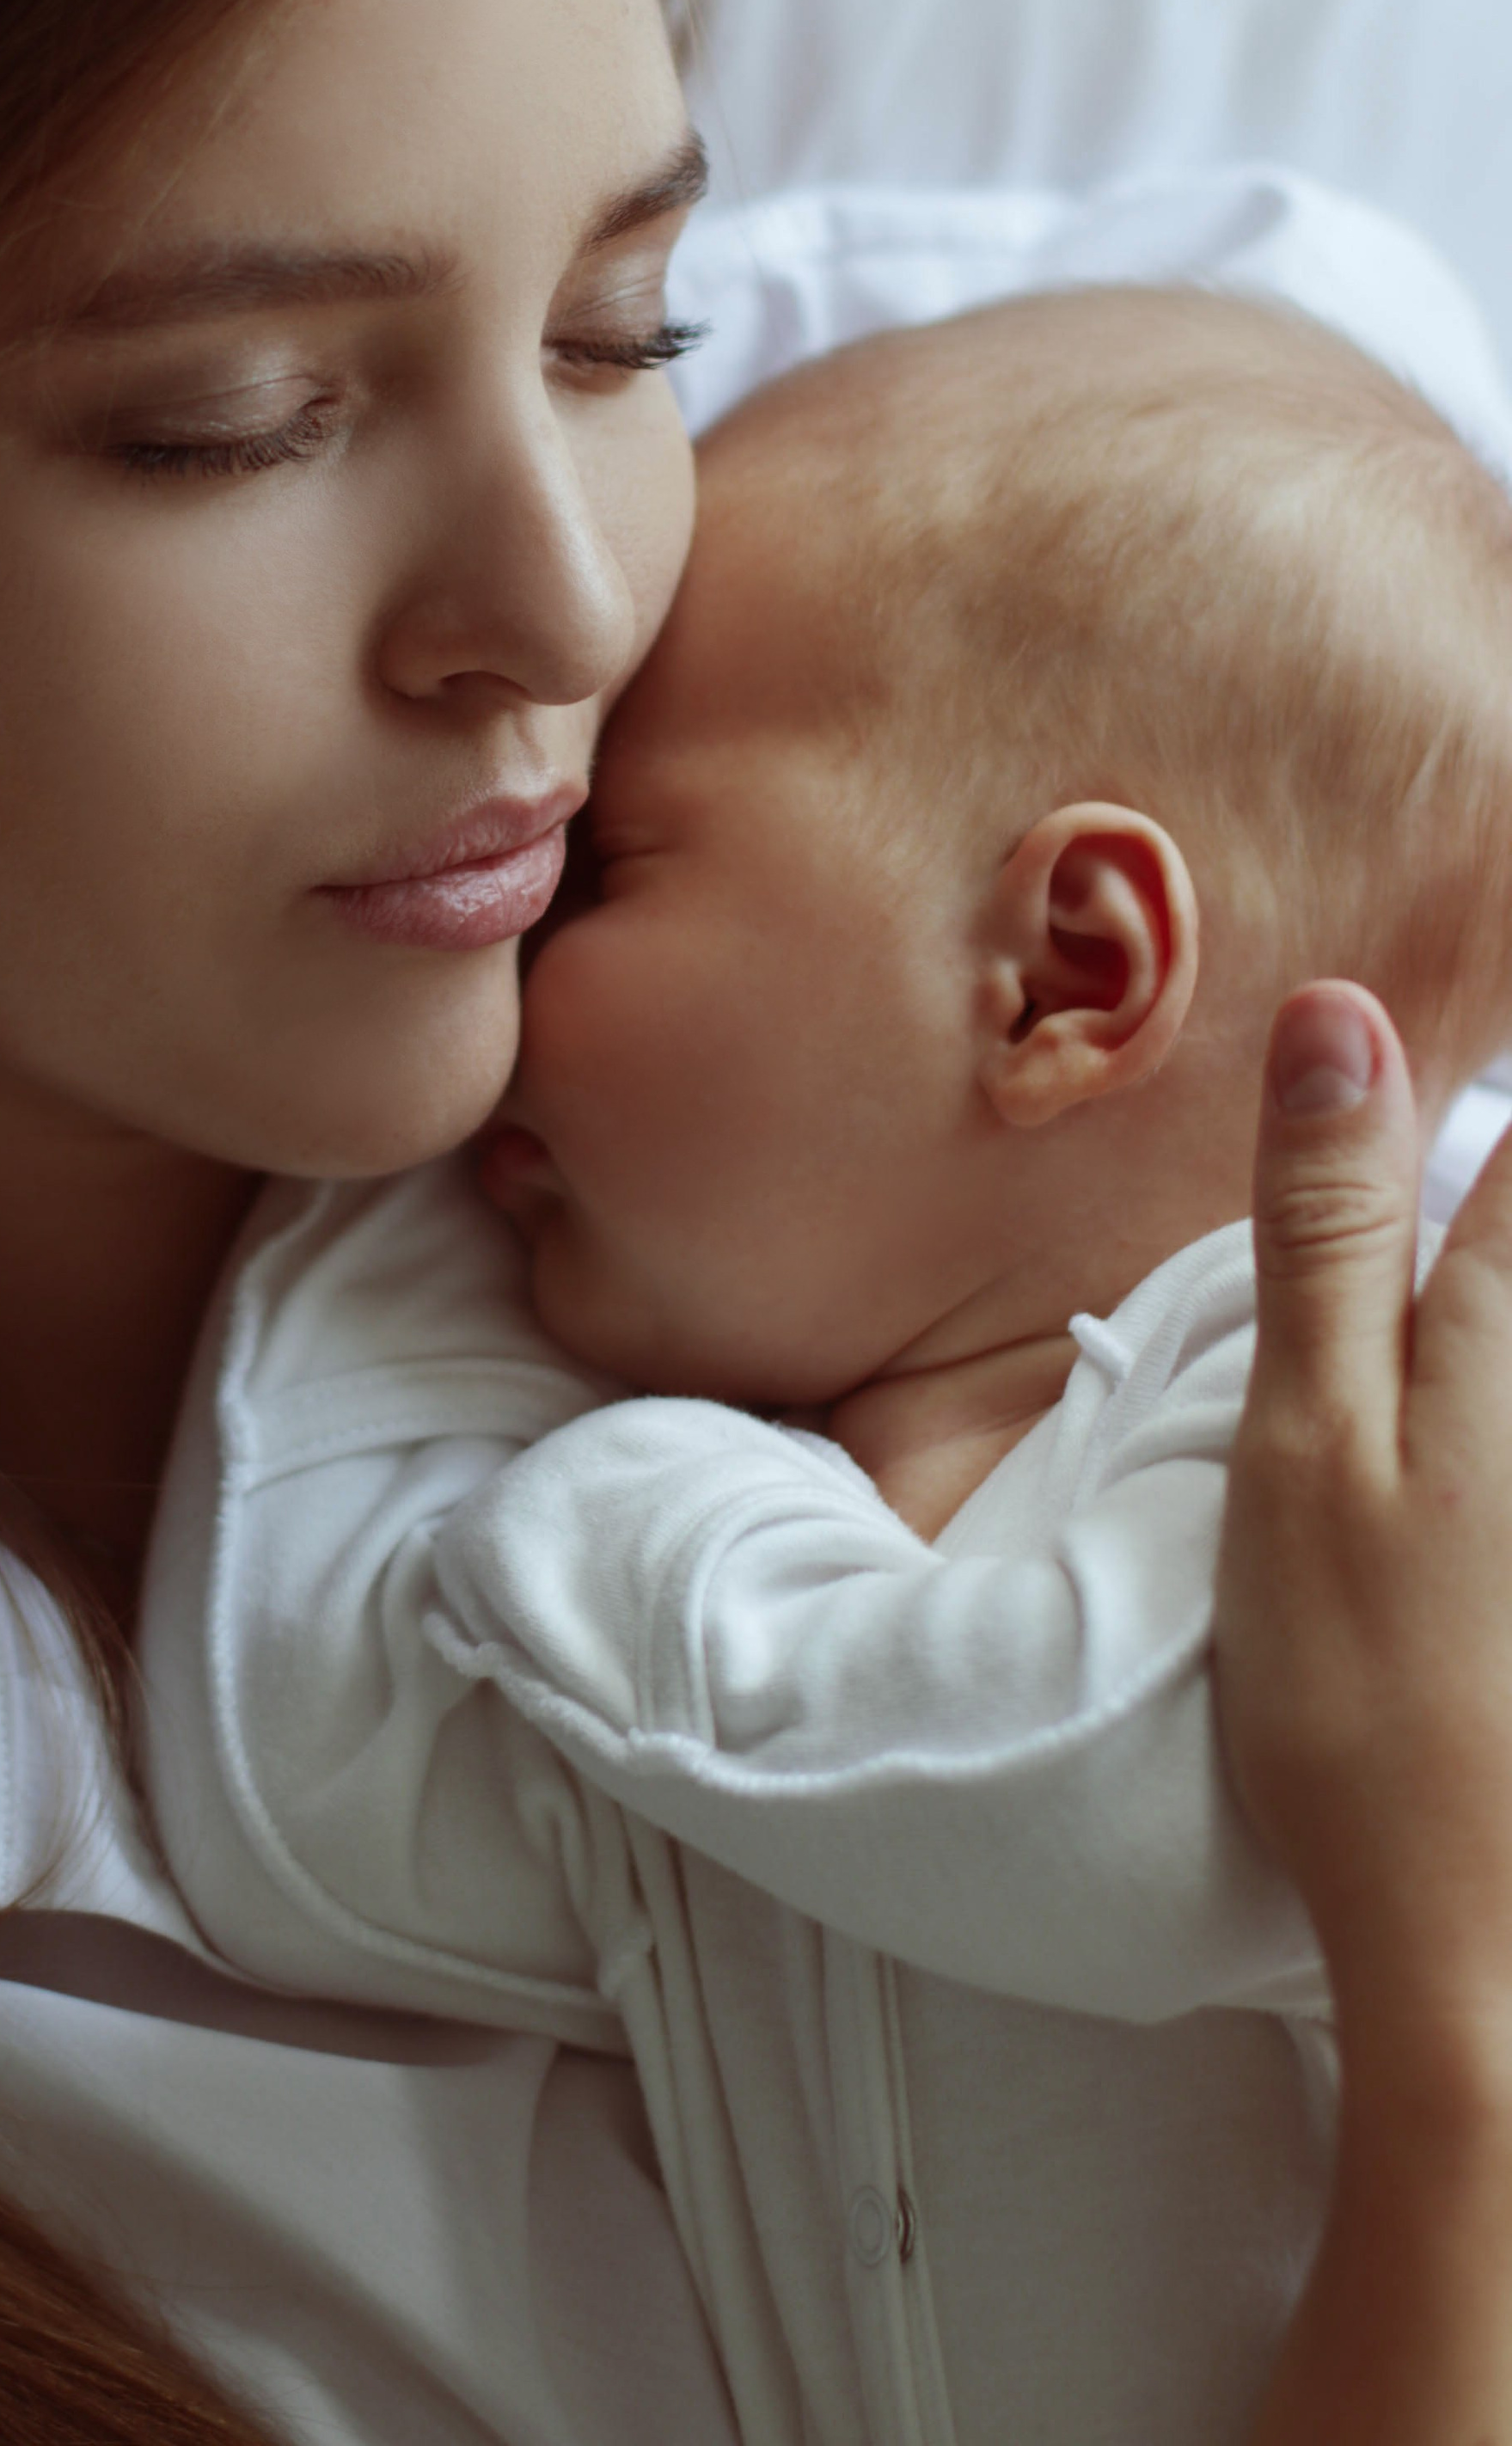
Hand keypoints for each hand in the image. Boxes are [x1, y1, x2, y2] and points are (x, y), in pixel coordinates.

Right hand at [1219, 982, 1511, 2099]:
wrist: (1494, 1943)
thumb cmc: (1367, 1691)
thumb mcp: (1307, 1440)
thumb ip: (1329, 1226)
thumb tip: (1343, 1016)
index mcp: (1510, 1321)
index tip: (1503, 855)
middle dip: (1504, 1125)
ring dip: (1494, 1205)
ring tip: (1458, 1168)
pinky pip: (1507, 1384)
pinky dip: (1477, 1303)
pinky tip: (1440, 1297)